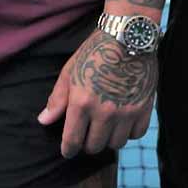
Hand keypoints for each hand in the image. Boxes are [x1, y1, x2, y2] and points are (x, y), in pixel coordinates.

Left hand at [37, 27, 157, 157]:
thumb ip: (57, 99)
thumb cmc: (95, 52)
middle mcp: (105, 111)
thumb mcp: (70, 71)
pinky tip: (122, 122)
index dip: (68, 150)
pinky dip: (128, 132)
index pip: (72, 140)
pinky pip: (136, 134)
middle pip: (94, 146)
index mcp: (82, 102)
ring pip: (116, 144)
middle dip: (87, 144)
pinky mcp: (144, 109)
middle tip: (86, 135)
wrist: (127, 36)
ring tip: (104, 128)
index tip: (68, 151)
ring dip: (108, 139)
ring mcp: (126, 112)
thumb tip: (44, 121)